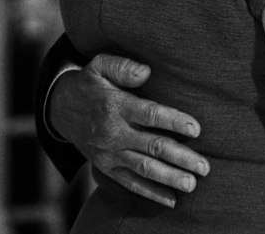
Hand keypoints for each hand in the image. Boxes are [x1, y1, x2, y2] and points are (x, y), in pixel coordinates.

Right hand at [50, 54, 209, 206]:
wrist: (60, 110)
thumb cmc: (90, 84)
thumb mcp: (99, 66)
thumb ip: (122, 66)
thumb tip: (146, 72)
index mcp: (116, 106)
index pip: (149, 114)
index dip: (173, 121)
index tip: (196, 129)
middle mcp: (114, 133)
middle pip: (151, 146)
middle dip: (180, 157)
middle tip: (204, 166)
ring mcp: (109, 154)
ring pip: (144, 168)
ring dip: (169, 177)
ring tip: (192, 183)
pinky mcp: (106, 168)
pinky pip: (129, 183)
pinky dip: (150, 192)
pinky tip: (171, 199)